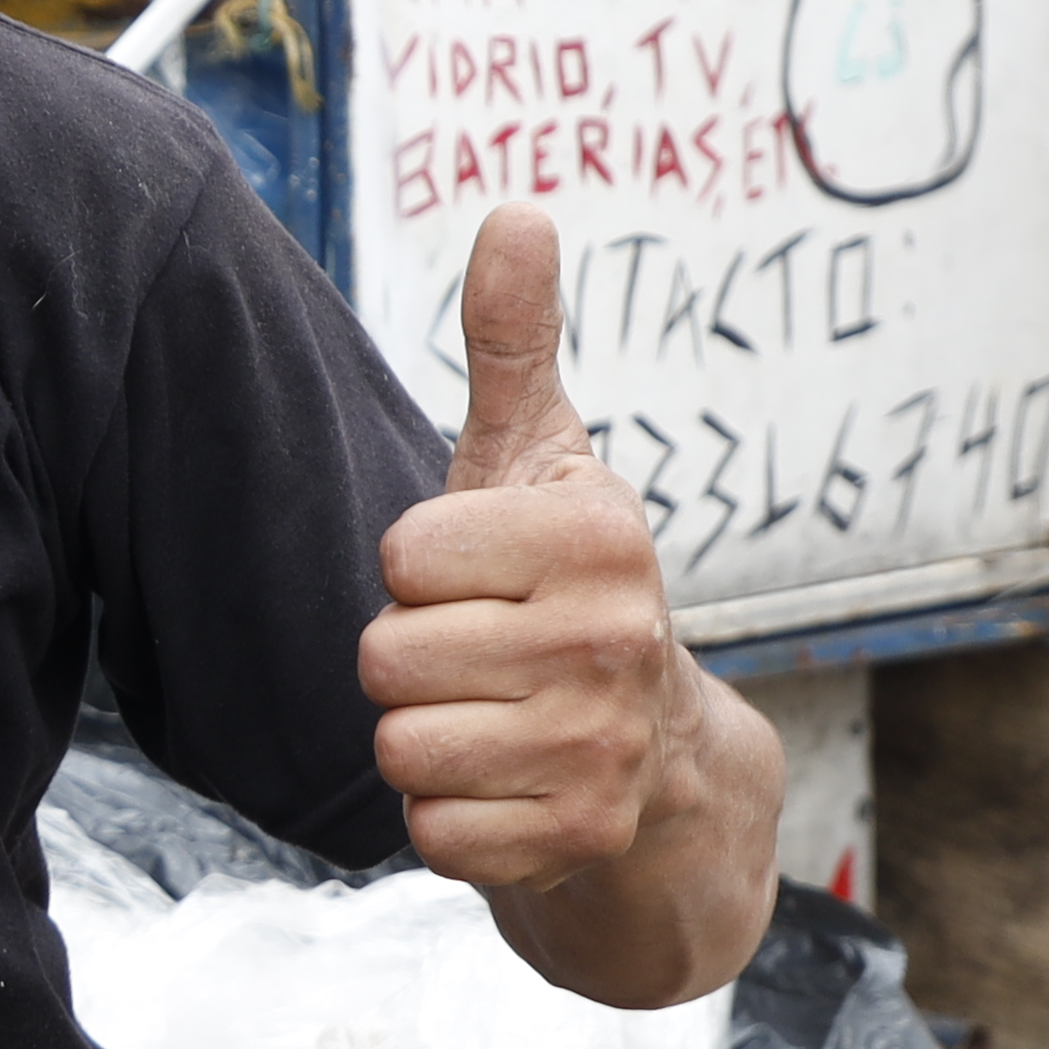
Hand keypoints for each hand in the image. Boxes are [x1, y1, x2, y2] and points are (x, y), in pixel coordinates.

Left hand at [360, 204, 709, 894]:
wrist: (663, 766)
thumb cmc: (565, 590)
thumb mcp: (538, 461)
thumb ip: (511, 343)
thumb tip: (516, 209)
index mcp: (599, 534)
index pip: (400, 557)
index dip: (417, 572)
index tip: (482, 579)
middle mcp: (616, 638)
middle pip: (385, 656)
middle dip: (411, 662)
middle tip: (484, 659)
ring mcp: (605, 747)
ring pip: (398, 746)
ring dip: (425, 741)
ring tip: (496, 719)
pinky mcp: (581, 839)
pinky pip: (428, 833)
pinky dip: (448, 821)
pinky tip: (509, 791)